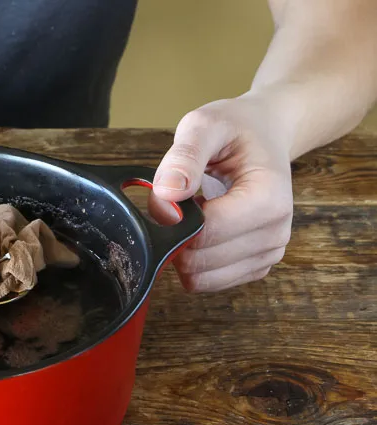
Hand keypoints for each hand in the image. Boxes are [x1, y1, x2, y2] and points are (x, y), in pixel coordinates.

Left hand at [149, 93, 293, 291]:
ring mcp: (268, 253)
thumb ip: (183, 158)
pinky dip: (195, 261)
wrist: (267, 134)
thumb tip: (167, 194)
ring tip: (197, 213)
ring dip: (185, 251)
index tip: (170, 194)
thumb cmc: (236, 129)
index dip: (172, 218)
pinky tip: (204, 229)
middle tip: (182, 202)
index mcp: (268, 199)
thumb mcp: (205, 125)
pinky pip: (208, 281)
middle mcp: (275, 233)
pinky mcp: (256, 266)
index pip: (205, 233)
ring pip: (201, 279)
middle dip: (176, 236)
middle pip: (199, 262)